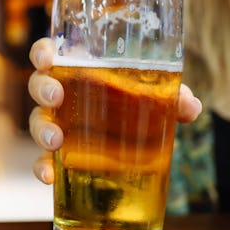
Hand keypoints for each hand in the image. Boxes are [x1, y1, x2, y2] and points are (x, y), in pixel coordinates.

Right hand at [27, 37, 202, 184]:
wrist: (136, 144)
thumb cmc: (138, 104)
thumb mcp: (157, 96)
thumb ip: (173, 97)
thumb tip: (191, 107)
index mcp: (78, 69)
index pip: (50, 53)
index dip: (43, 52)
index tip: (48, 57)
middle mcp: (62, 95)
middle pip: (39, 86)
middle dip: (43, 89)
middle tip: (55, 97)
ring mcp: (58, 125)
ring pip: (38, 122)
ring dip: (42, 130)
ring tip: (55, 140)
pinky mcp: (61, 156)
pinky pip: (44, 160)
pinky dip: (42, 168)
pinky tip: (49, 177)